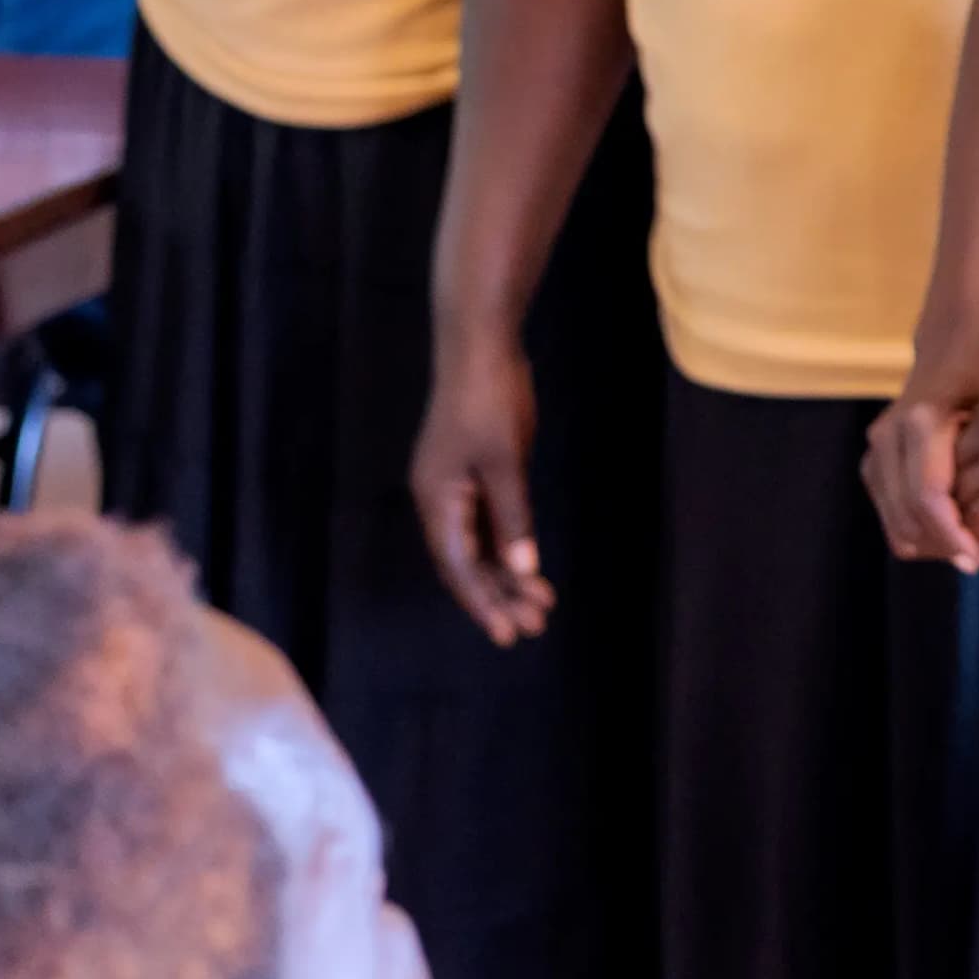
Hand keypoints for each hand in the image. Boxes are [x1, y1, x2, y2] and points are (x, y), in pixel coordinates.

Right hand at [410, 332, 553, 647]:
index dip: (483, 602)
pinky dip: (507, 546)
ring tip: (542, 603)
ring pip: (479, 545)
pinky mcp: (474, 473)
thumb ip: (513, 517)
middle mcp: (440, 501)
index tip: (508, 633)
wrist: (481, 346)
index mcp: (437, 501)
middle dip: (500, 594)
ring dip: (507, 574)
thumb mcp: (505, 460)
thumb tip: (522, 569)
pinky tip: (529, 568)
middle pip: (467, 562)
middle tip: (535, 624)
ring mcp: (456, 487)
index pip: (458, 566)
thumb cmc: (489, 400)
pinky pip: (487, 524)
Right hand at [865, 340, 978, 572]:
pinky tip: (955, 531)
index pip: (929, 500)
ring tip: (975, 548)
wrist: (955, 339)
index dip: (955, 536)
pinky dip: (922, 531)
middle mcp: (889, 436)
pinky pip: (891, 513)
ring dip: (934, 543)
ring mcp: (877, 448)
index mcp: (921, 422)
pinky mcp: (874, 461)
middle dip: (947, 545)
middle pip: (909, 518)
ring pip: (897, 523)